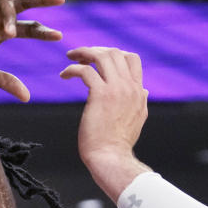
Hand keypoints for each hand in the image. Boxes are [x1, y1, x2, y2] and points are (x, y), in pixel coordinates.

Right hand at [0, 0, 63, 101]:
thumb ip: (4, 80)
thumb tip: (27, 98)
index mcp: (3, 29)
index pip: (29, 27)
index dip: (43, 31)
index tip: (59, 36)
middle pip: (23, 1)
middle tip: (60, 0)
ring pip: (4, 0)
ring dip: (9, 16)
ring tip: (11, 35)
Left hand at [60, 47, 147, 163]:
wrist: (111, 157)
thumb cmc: (118, 142)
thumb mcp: (137, 118)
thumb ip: (139, 101)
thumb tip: (143, 89)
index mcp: (138, 91)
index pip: (132, 59)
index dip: (112, 53)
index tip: (96, 59)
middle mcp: (130, 87)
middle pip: (115, 53)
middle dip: (95, 49)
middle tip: (78, 55)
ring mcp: (117, 90)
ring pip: (102, 56)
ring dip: (83, 53)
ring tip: (70, 58)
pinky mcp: (100, 95)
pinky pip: (85, 71)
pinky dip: (72, 68)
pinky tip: (64, 75)